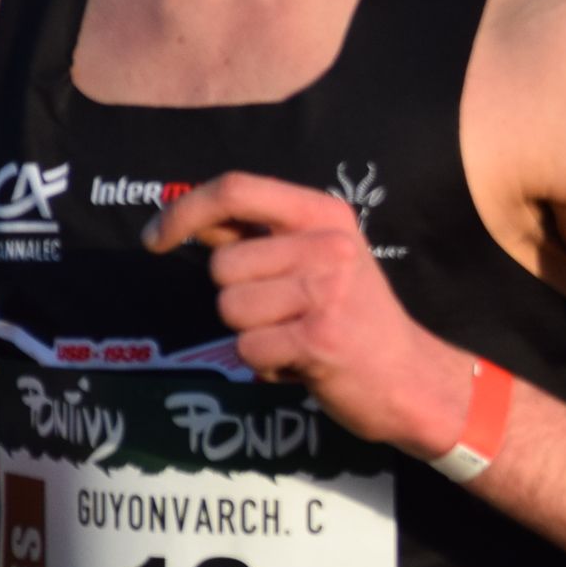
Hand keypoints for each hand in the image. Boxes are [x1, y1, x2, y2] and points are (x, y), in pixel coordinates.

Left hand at [146, 172, 472, 456]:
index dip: (183, 211)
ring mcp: (329, 291)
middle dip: (236, 298)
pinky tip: (303, 363)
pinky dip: (265, 366)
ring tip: (295, 337)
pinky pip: (248, 349)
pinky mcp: (321, 339)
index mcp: (325, 214)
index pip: (235, 189)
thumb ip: (255, 237)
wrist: (410, 377)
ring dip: (251, 334)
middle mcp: (330, 245)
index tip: (155, 240)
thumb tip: (184, 220)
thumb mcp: (316, 258)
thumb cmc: (354, 317)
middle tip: (284, 314)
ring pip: (230, 309)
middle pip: (224, 264)